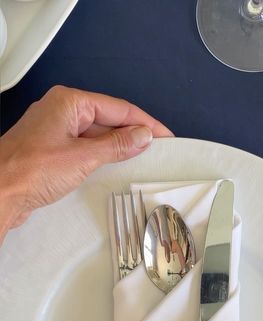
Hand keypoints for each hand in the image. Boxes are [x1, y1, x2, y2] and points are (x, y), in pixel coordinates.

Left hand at [0, 85, 171, 241]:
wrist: (0, 192)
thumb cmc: (29, 171)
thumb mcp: (82, 157)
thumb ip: (116, 145)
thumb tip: (141, 135)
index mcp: (69, 103)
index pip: (118, 108)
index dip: (144, 122)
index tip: (164, 136)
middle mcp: (62, 112)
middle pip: (108, 119)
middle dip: (132, 134)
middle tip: (157, 151)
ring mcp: (56, 131)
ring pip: (97, 135)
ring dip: (118, 147)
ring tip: (141, 160)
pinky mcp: (52, 151)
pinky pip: (85, 148)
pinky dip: (102, 156)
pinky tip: (114, 167)